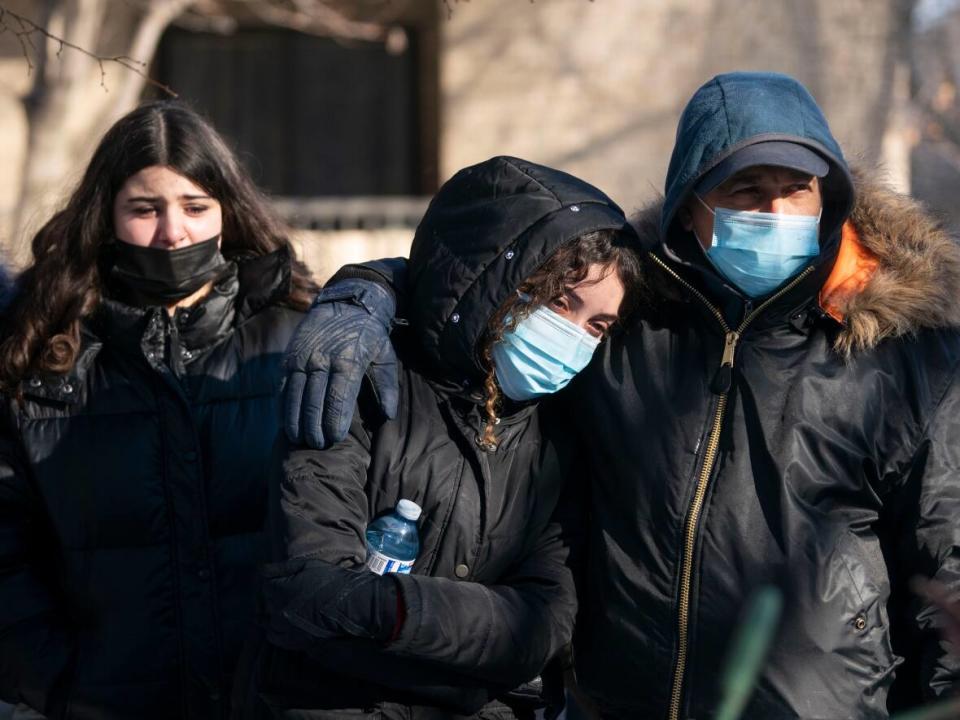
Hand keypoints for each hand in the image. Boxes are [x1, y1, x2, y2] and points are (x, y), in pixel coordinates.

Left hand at [262, 558, 398, 647]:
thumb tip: (261, 569)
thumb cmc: (331, 580)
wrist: (350, 605)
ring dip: (272, 615)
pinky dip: (274, 631)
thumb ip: (282, 568)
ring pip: (267, 622)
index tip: (284, 580)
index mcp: (280, 590)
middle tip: (287, 593)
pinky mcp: (293, 641)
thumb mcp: (308, 565)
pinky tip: (283, 625)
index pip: (266, 586)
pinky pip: (274, 637)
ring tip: (284, 609)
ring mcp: (285, 628)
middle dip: (273, 598)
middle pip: (265, 604)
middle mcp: (278, 611)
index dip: (274, 581)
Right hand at [284, 279, 399, 447]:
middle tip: (318, 445)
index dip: (335, 420)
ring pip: (294, 394)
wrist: (347, 302)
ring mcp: (302, 357)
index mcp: (348, 360)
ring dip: (295, 419)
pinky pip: (282, 385)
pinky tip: (286, 422)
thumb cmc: (370, 335)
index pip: (339, 397)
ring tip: (299, 440)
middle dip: (315, 425)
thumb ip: (387, 386)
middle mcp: (322, 359)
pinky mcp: (290, 356)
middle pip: (314, 399)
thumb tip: (389, 415)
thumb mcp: (385, 355)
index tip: (336, 438)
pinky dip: (283, 405)